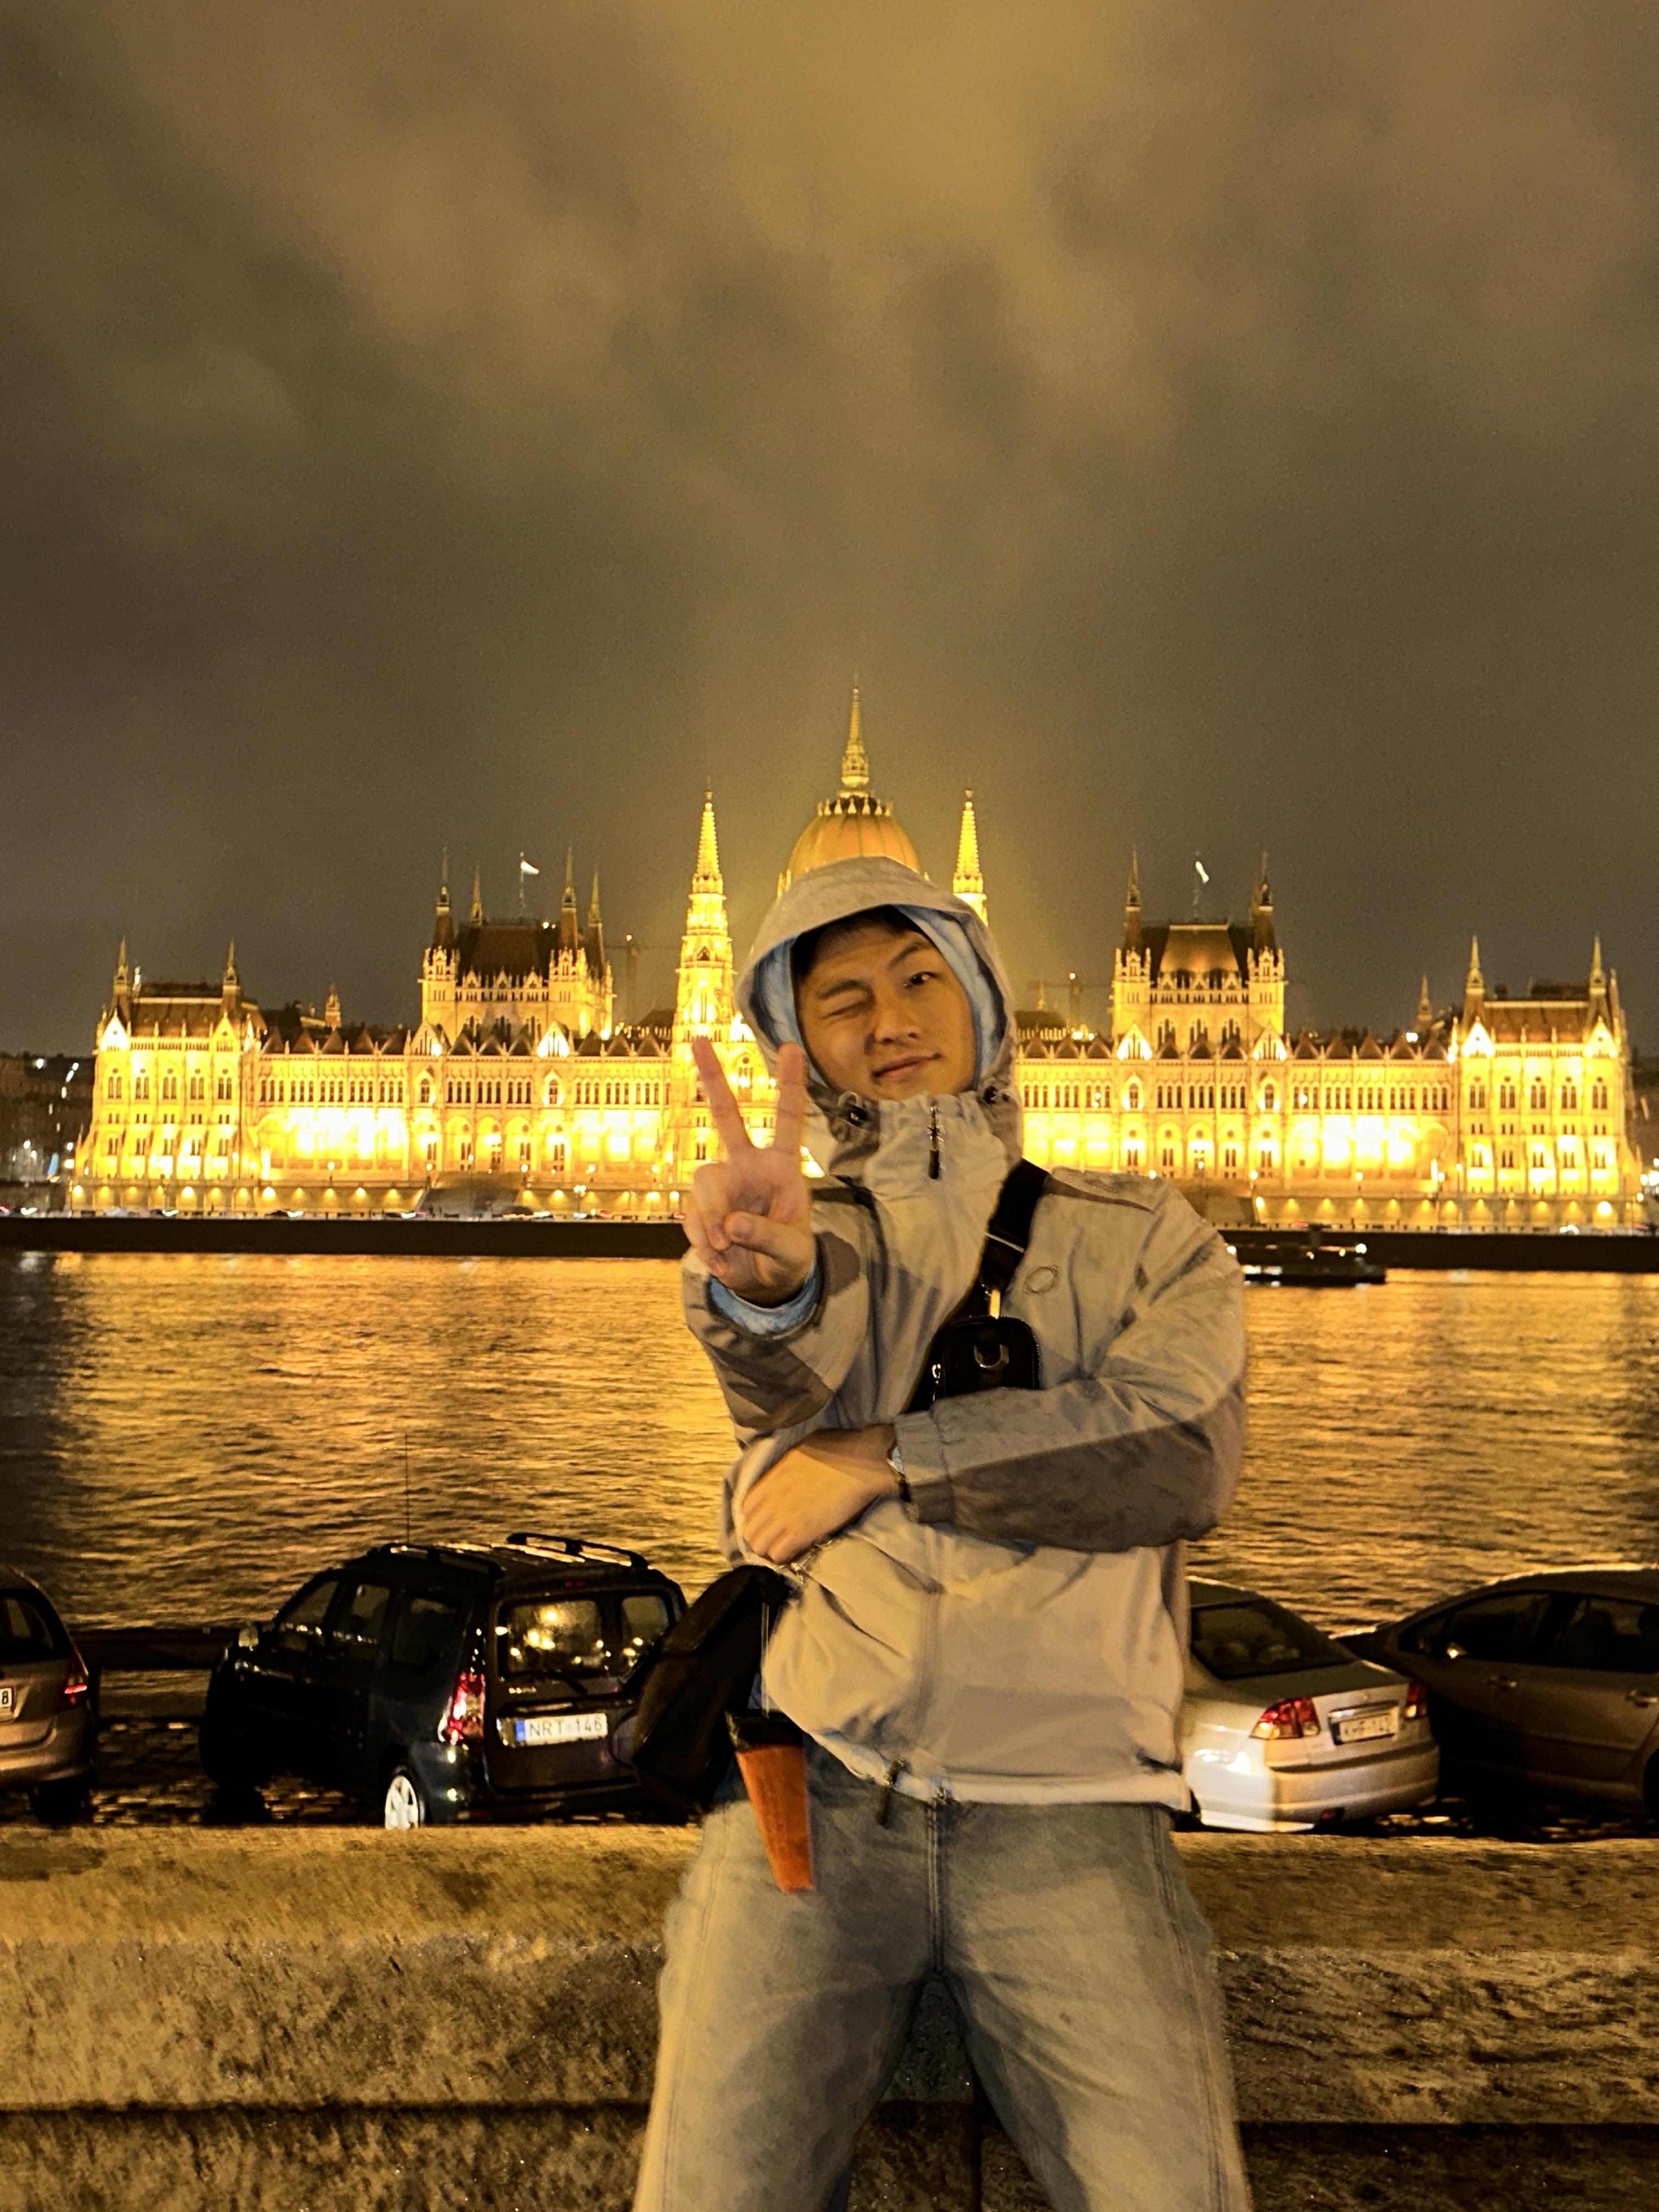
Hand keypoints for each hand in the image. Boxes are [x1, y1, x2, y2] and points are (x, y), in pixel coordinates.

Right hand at [685, 1036, 814, 1304]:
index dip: (790, 1085)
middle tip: (698, 1039)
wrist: (765, 1283)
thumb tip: (729, 1225)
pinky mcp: (699, 1208)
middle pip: (726, 1116)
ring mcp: (720, 1184)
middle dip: (712, 1078)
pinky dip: (704, 1243)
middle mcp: (747, 1165)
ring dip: (712, 1219)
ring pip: (703, 1180)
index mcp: (781, 1167)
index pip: (787, 1120)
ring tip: (729, 1251)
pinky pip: (692, 1218)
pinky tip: (722, 1259)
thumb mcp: (791, 1252)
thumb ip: (766, 1236)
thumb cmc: (789, 1258)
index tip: (793, 1047)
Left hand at [739, 1426, 897, 1562]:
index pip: (746, 1505)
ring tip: (781, 1549)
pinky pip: (779, 1553)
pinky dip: (783, 1557)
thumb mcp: (803, 1448)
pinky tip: (792, 1554)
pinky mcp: (804, 1531)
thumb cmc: (840, 1448)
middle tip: (772, 1539)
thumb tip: (787, 1471)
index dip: (753, 1516)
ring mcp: (787, 1515)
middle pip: (749, 1529)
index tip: (764, 1520)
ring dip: (768, 1549)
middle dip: (758, 1536)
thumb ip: (788, 1464)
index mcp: (774, 1477)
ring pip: (759, 1545)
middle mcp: (774, 1498)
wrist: (862, 1462)